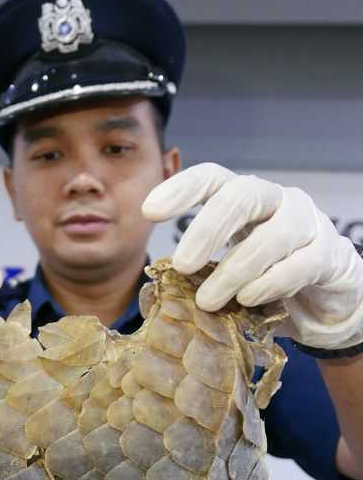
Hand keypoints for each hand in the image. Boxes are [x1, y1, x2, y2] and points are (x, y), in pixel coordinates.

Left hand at [142, 163, 362, 349]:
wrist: (325, 296)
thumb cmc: (267, 277)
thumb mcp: (229, 267)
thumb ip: (203, 268)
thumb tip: (158, 286)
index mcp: (245, 199)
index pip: (212, 178)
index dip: (181, 189)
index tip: (149, 212)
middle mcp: (277, 201)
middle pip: (243, 196)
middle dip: (207, 229)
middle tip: (180, 265)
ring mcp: (307, 224)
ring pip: (273, 235)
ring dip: (235, 270)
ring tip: (208, 301)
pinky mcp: (328, 255)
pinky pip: (300, 264)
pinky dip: (270, 284)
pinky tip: (247, 299)